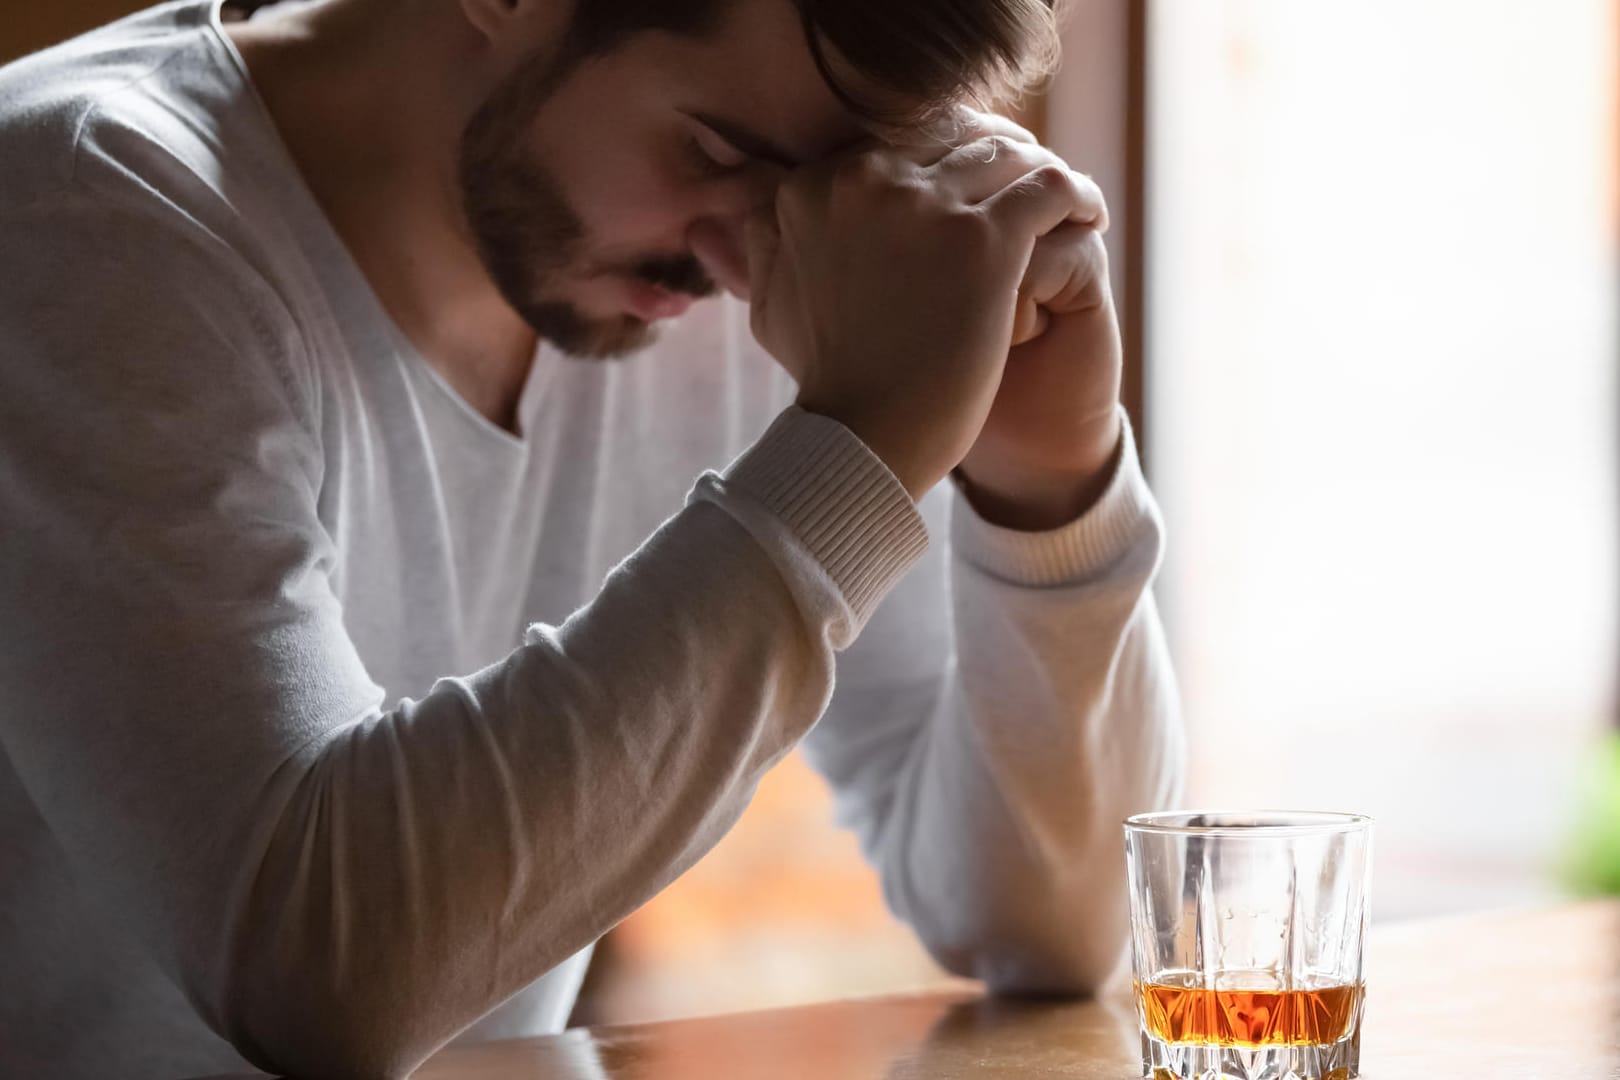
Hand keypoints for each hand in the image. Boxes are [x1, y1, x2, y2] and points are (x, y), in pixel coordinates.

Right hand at [692, 123, 1104, 499]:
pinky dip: (1075, 196)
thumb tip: (724, 211)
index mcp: (815, 185)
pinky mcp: (986, 242)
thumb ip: (759, 245)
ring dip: (1038, 174)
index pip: (899, 140)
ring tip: (1063, 202)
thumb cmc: (826, 380)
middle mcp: (867, 180)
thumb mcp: (771, 305)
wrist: (866, 439)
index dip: (941, 158)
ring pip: (1008, 155)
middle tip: (1025, 187)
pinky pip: (1050, 188)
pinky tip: (1089, 215)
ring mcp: (929, 207)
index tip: (969, 185)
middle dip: (993, 158)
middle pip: (954, 136)